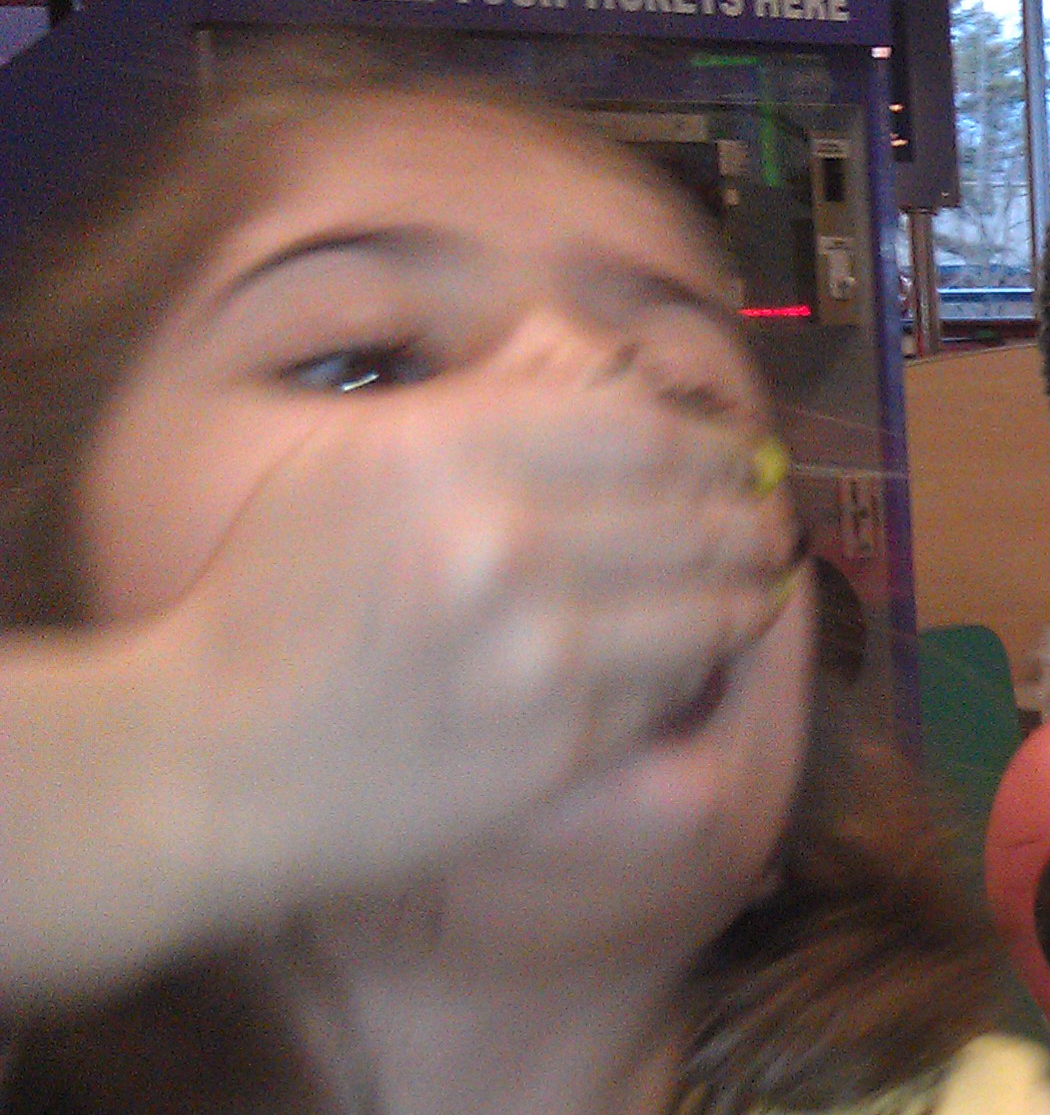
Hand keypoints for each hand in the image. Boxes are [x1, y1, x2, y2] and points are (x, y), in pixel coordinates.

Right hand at [153, 382, 794, 910]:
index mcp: (446, 451)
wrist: (215, 759)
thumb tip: (601, 355)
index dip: (709, 438)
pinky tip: (704, 647)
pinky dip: (702, 660)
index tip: (731, 450)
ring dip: (749, 589)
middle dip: (748, 512)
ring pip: (707, 601)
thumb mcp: (352, 462)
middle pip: (692, 508)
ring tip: (762, 577)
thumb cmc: (278, 602)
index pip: (641, 423)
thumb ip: (483, 402)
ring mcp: (541, 647)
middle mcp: (503, 540)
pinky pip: (676, 682)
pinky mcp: (565, 738)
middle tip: (769, 515)